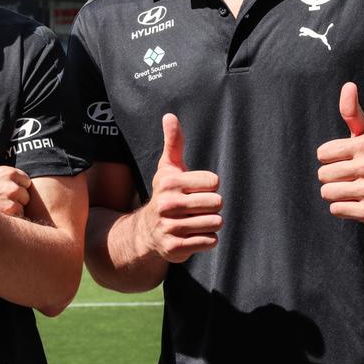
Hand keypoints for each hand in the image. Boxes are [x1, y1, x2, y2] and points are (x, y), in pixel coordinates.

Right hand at [0, 165, 30, 217]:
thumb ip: (3, 179)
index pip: (25, 182)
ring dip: (13, 213)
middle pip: (25, 196)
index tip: (8, 195)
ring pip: (22, 209)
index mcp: (8, 172)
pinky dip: (9, 223)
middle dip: (16, 202)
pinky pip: (18, 219)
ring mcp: (12, 198)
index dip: (17, 190)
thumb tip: (17, 184)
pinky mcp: (10, 212)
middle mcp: (12, 184)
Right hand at [134, 114, 221, 262]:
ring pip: (215, 223)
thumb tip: (170, 115)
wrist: (146, 231)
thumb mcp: (168, 168)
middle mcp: (168, 205)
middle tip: (197, 207)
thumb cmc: (166, 194)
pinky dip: (207, 239)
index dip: (209, 186)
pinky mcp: (176, 248)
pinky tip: (193, 235)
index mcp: (169, 182)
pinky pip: (210, 241)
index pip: (214, 182)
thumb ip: (173, 142)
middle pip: (217, 203)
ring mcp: (171, 228)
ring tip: (195, 221)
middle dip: (212, 206)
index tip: (195, 189)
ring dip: (210, 223)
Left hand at [316, 82, 363, 230]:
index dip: (331, 159)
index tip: (348, 161)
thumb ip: (352, 112)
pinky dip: (344, 209)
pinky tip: (360, 204)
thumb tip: (348, 85)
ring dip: (338, 194)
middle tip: (353, 178)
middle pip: (323, 175)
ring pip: (328, 193)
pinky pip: (336, 209)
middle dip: (333, 178)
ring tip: (356, 191)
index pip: (322, 154)